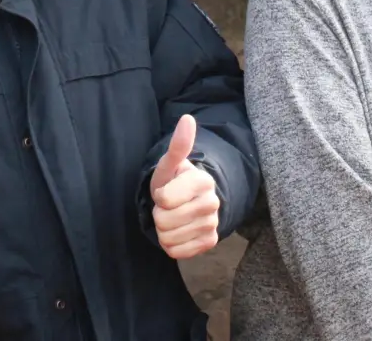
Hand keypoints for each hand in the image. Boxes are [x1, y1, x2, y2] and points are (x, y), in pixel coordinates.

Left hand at [149, 114, 220, 258]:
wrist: (186, 202)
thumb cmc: (173, 181)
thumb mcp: (169, 164)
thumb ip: (178, 146)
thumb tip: (187, 119)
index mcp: (203, 181)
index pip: (164, 199)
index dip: (158, 196)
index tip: (166, 190)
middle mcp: (213, 203)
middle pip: (164, 221)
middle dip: (159, 214)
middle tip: (168, 205)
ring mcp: (212, 224)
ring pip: (168, 238)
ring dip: (164, 230)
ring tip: (173, 216)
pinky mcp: (210, 242)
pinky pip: (177, 252)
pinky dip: (172, 244)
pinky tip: (179, 231)